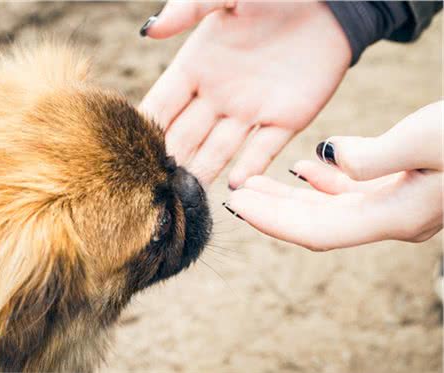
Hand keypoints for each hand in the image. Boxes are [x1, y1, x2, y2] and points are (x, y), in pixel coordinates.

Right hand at [140, 1, 350, 186]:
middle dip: (168, 160)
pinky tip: (233, 188)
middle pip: (185, 135)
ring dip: (201, 173)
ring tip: (183, 199)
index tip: (125, 150)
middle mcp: (217, 95)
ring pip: (218, 150)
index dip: (145, 126)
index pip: (162, 104)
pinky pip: (263, 151)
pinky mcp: (286, 120)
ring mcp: (250, 111)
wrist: (330, 0)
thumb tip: (148, 30)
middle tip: (149, 189)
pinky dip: (249, 169)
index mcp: (196, 66)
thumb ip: (188, 9)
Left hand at [225, 101, 443, 250]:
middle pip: (317, 223)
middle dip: (273, 210)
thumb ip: (375, 156)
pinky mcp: (403, 186)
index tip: (238, 206)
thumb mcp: (428, 139)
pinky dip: (325, 181)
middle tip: (235, 193)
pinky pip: (354, 191)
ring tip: (255, 181)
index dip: (275, 222)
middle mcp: (394, 218)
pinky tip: (302, 168)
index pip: (318, 231)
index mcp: (397, 216)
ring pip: (331, 207)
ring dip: (292, 195)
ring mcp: (399, 204)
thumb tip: (328, 159)